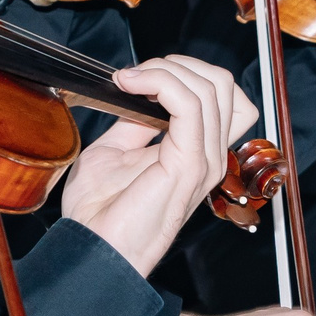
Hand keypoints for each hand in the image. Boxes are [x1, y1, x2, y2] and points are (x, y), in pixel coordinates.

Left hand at [59, 57, 256, 277]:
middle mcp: (208, 156)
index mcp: (195, 153)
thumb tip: (134, 94)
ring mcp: (203, 160)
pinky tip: (130, 86)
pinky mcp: (189, 164)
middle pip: (223, 84)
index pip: (222, 97)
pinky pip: (190, 104)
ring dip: (164, 71)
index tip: (140, 78)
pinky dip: (160, 83)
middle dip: (178, 65)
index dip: (186, 74)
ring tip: (128, 80)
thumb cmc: (100, 215)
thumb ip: (133, 123)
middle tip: (135, 76)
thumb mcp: (114, 152)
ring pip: (210, 87)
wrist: (92, 250)